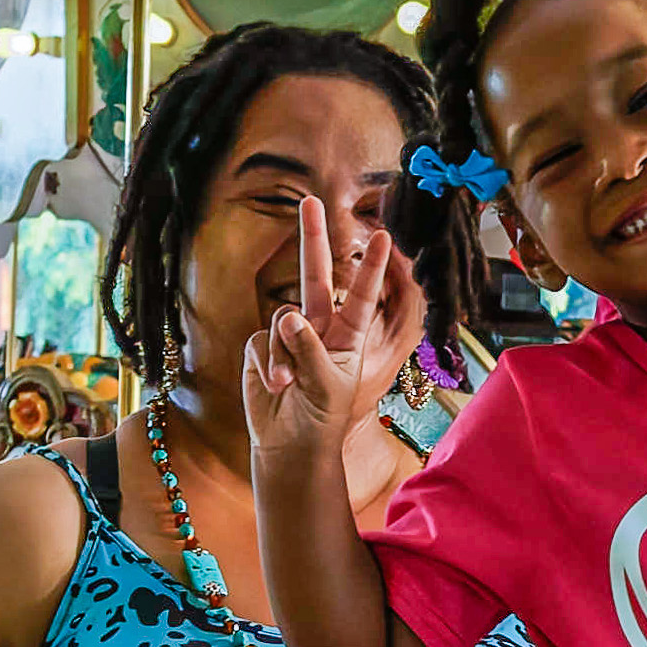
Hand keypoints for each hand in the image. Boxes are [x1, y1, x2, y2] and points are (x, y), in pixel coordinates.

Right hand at [242, 197, 414, 457]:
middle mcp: (320, 327)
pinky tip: (276, 386)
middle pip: (313, 275)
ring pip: (282, 320)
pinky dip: (268, 363)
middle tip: (311, 201)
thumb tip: (288, 316)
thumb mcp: (326, 384)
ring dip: (284, 352)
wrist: (290, 445)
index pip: (360, 294)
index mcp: (348, 335)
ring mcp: (289, 335)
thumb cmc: (321, 418)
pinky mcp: (262, 347)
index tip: (384, 236)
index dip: (370, 266)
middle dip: (312, 238)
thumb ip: (309, 349)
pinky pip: (262, 341)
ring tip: (290, 383)